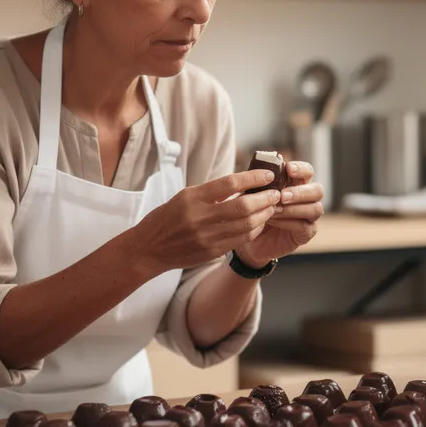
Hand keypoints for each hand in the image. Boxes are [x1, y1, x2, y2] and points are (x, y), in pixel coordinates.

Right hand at [128, 170, 280, 273]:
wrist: (149, 249)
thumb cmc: (167, 218)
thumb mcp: (185, 197)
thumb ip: (212, 192)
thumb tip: (243, 183)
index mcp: (192, 197)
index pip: (230, 183)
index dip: (253, 178)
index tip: (268, 175)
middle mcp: (200, 217)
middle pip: (243, 206)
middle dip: (265, 199)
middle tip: (276, 193)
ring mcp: (206, 237)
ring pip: (246, 224)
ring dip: (264, 215)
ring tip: (272, 207)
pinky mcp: (212, 252)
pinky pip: (241, 240)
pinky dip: (254, 230)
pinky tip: (260, 223)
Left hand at [235, 161, 323, 267]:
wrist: (248, 236)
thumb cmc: (254, 210)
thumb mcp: (255, 193)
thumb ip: (263, 181)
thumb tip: (265, 166)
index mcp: (297, 184)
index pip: (308, 172)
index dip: (301, 169)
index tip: (289, 168)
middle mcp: (307, 199)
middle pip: (318, 190)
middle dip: (300, 192)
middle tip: (282, 195)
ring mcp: (309, 217)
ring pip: (315, 208)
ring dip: (294, 208)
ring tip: (275, 209)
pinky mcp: (306, 233)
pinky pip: (305, 226)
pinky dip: (289, 222)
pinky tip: (273, 221)